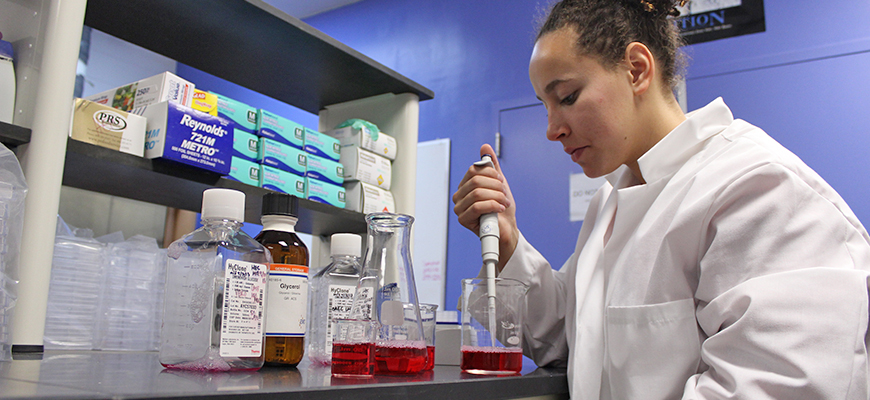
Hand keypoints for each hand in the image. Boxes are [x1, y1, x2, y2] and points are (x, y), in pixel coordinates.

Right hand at [452, 144, 518, 270]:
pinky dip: (493, 206)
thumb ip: (491, 166)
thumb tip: (485, 147)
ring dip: (496, 197)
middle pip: (475, 181)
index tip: (501, 181)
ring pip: (477, 193)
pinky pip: (478, 206)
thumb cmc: (501, 209)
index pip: (473, 170)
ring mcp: (459, 208)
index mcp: (465, 186)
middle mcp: (459, 196)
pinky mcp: (463, 219)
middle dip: (495, 186)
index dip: (490, 173)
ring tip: (504, 202)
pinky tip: (500, 209)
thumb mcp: (499, 183)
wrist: (506, 229)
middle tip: (504, 194)